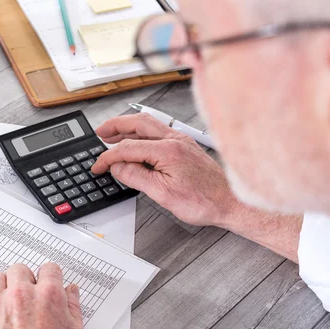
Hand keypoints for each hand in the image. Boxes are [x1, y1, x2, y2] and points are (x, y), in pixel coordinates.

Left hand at [0, 263, 86, 328]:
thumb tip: (71, 293)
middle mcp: (22, 296)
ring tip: (8, 301)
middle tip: (28, 294)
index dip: (50, 277)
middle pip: (20, 270)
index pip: (49, 269)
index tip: (47, 283)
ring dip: (3, 286)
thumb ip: (73, 309)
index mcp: (49, 297)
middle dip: (26, 280)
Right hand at [92, 113, 239, 226]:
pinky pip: (158, 132)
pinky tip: (136, 141)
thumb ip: (136, 177)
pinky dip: (141, 134)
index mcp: (168, 150)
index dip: (108, 157)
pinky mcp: (185, 147)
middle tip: (100, 132)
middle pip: (138, 124)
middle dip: (115, 126)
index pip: (128, 148)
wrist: (230, 202)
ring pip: (148, 125)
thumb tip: (118, 167)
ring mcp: (181, 141)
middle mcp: (175, 140)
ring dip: (127, 128)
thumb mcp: (162, 194)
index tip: (98, 165)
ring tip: (112, 135)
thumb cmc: (204, 200)